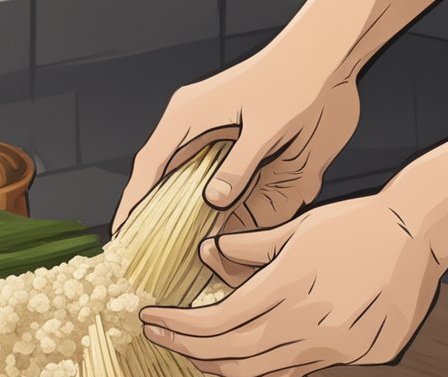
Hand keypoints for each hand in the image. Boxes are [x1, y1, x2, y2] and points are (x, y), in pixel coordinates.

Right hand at [112, 45, 359, 238]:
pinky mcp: (228, 130)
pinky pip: (201, 167)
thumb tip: (213, 201)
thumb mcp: (268, 127)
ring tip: (171, 242)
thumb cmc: (296, 81)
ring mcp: (208, 124)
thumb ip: (240, 165)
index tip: (123, 234)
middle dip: (149, 208)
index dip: (135, 201)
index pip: (150, 165)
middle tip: (144, 248)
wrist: (324, 57)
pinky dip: (199, 193)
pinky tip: (206, 217)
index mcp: (189, 115)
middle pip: (158, 171)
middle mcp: (192, 121)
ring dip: (174, 203)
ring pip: (179, 171)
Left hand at [139, 194, 447, 376]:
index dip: (178, 325)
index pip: (215, 320)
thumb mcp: (296, 228)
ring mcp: (326, 344)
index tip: (150, 318)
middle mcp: (303, 322)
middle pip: (228, 349)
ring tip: (189, 355)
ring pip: (255, 370)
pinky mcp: (345, 355)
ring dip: (215, 365)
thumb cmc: (355, 223)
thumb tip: (205, 254)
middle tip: (157, 336)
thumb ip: (247, 248)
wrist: (418, 234)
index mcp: (287, 285)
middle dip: (185, 346)